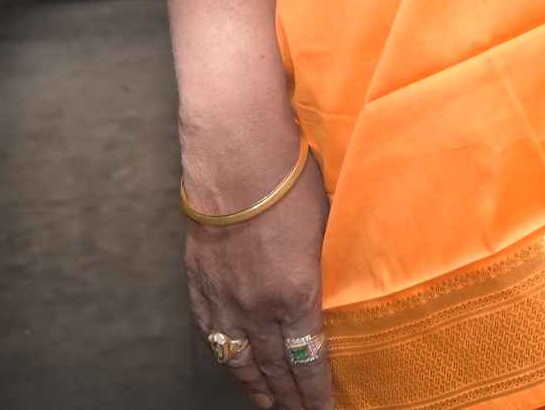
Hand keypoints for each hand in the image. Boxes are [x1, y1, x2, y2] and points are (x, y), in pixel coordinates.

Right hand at [183, 116, 334, 409]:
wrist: (237, 158)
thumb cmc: (293, 183)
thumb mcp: (330, 229)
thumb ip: (331, 269)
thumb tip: (343, 290)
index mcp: (296, 296)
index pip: (309, 358)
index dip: (316, 391)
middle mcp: (257, 307)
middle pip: (273, 367)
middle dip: (288, 398)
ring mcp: (224, 298)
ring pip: (239, 358)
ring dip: (255, 386)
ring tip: (268, 404)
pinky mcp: (200, 283)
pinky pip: (213, 333)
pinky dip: (226, 356)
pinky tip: (234, 365)